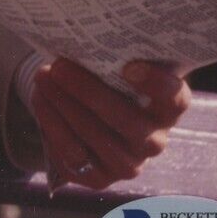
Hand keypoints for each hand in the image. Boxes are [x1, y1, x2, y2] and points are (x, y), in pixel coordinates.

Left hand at [33, 58, 190, 190]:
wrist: (89, 113)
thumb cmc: (108, 80)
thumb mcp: (117, 66)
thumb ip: (112, 57)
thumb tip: (83, 38)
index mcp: (168, 107)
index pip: (175, 99)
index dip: (156, 85)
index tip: (129, 66)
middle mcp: (155, 141)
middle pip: (130, 123)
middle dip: (89, 93)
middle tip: (60, 67)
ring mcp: (129, 164)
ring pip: (99, 140)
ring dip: (65, 107)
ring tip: (43, 79)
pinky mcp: (100, 178)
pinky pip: (75, 157)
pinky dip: (53, 126)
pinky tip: (41, 101)